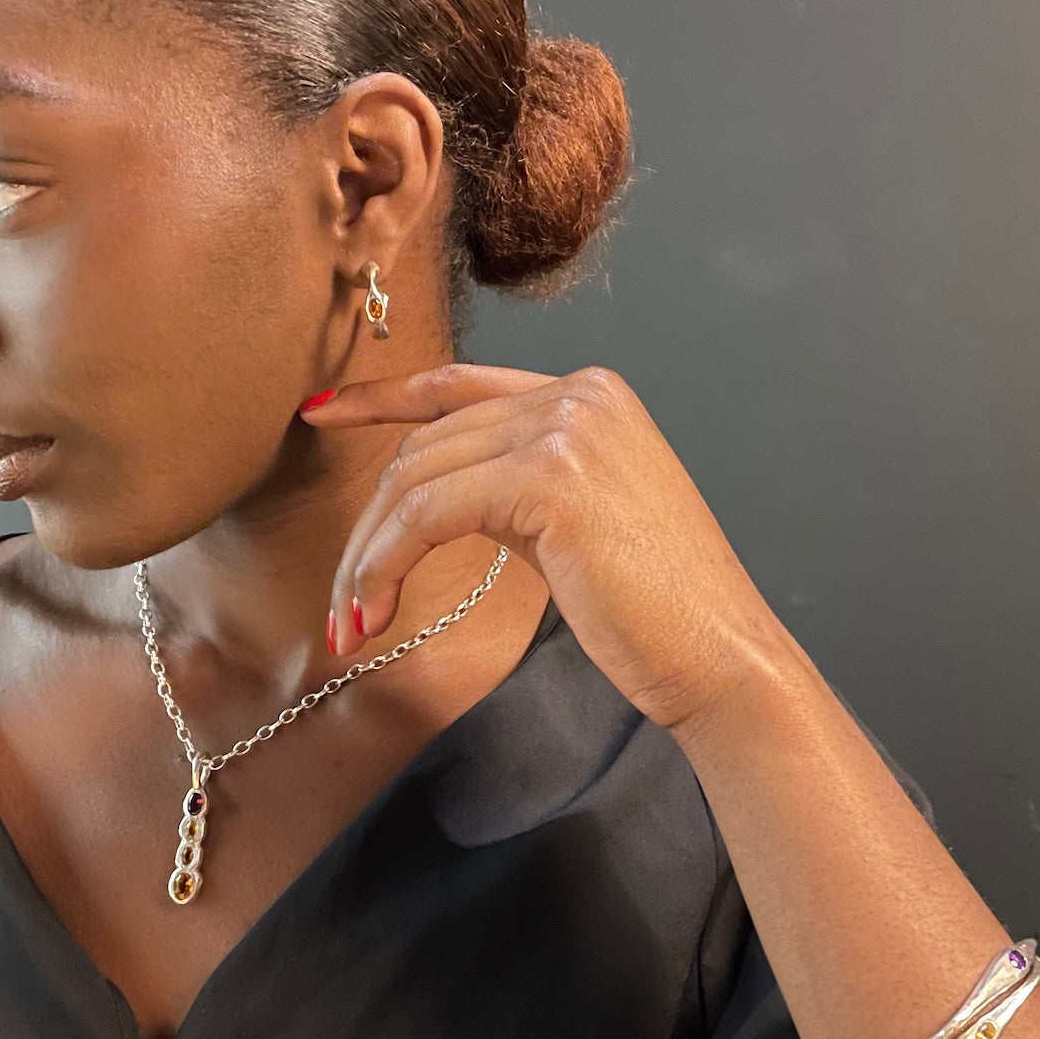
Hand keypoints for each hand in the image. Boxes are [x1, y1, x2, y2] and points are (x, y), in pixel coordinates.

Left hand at [299, 362, 803, 731]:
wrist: (718, 655)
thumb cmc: (651, 608)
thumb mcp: (573, 521)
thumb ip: (512, 484)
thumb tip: (432, 495)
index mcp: (587, 394)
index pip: (458, 383)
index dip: (381, 397)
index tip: (321, 412)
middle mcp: (578, 394)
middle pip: (428, 442)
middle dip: (371, 525)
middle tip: (343, 599)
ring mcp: (567, 429)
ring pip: (419, 478)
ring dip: (370, 556)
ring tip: (352, 622)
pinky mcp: (550, 478)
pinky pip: (430, 513)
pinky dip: (387, 564)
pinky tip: (374, 612)